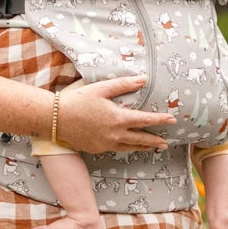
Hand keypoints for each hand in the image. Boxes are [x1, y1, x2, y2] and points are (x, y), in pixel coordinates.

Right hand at [55, 75, 176, 152]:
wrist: (55, 119)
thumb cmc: (78, 100)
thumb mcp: (101, 88)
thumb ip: (124, 85)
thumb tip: (143, 79)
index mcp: (118, 118)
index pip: (145, 120)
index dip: (160, 120)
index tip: (172, 120)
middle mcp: (115, 134)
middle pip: (141, 139)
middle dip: (155, 141)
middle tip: (166, 143)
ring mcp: (106, 144)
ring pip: (129, 147)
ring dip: (142, 146)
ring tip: (151, 147)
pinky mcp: (97, 149)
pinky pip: (115, 148)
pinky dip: (124, 147)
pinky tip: (126, 144)